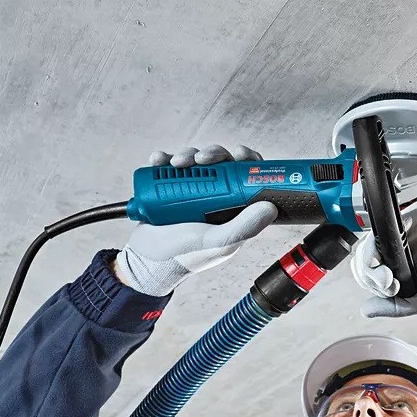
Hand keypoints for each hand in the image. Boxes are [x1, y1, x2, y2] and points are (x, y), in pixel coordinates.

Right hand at [116, 144, 278, 295]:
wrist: (146, 262)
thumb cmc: (184, 256)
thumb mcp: (219, 242)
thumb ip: (245, 227)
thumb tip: (270, 207)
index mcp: (233, 208)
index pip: (247, 178)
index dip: (247, 161)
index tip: (239, 154)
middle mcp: (214, 197)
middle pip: (222, 163)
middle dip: (213, 154)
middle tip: (202, 159)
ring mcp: (190, 192)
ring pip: (196, 160)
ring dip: (187, 154)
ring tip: (176, 164)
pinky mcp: (167, 189)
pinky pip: (168, 166)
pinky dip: (163, 158)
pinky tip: (158, 161)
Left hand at [350, 199, 416, 317]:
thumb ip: (397, 306)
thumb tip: (366, 310)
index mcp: (400, 272)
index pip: (370, 276)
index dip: (372, 282)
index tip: (390, 287)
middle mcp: (397, 253)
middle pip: (365, 259)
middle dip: (368, 273)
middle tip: (388, 281)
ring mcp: (403, 234)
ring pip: (370, 241)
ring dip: (369, 257)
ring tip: (389, 272)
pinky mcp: (411, 216)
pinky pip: (387, 223)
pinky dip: (383, 235)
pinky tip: (394, 249)